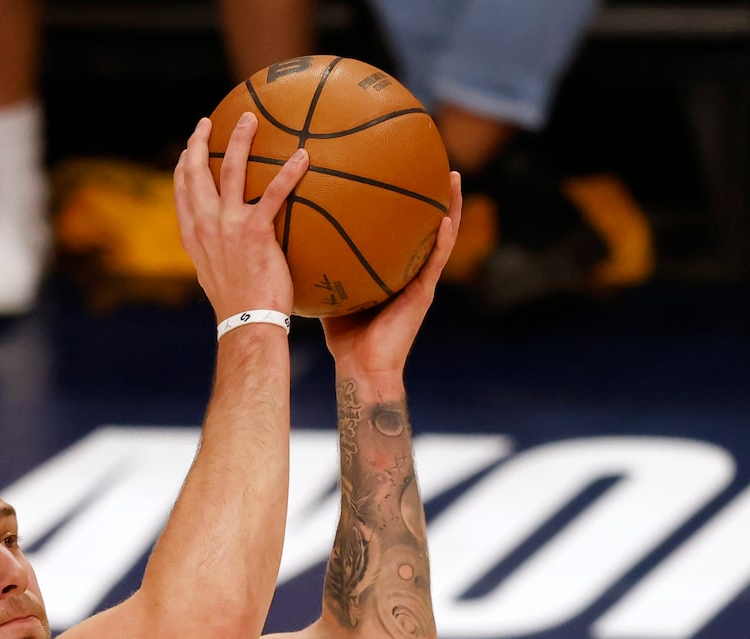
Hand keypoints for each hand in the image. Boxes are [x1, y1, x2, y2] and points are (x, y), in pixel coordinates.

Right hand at [175, 112, 306, 323]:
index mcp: (193, 235)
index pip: (181, 191)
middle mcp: (205, 225)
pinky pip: (274, 193)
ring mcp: (228, 225)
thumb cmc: (237, 307)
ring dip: (240, 139)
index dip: (182, 166)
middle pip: (196, 171)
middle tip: (207, 122)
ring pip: (232, 169)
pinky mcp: (255, 231)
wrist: (246, 324)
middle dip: (200, 141)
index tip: (187, 150)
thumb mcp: (214, 277)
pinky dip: (289, 172)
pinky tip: (303, 156)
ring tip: (249, 119)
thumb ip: (217, 254)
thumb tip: (229, 250)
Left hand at [324, 172, 460, 380]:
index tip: (402, 168)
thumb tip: (295, 234)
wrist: (360, 368)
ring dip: (451, 208)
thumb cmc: (344, 336)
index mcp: (392, 268)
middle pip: (425, 225)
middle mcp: (410, 270)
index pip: (400, 228)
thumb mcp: (331, 289)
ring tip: (454, 177)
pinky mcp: (423, 295)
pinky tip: (446, 217)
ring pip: (441, 237)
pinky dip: (444, 240)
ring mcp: (420, 281)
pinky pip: (435, 262)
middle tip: (436, 159)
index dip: (404, 202)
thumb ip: (321, 264)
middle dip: (432, 194)